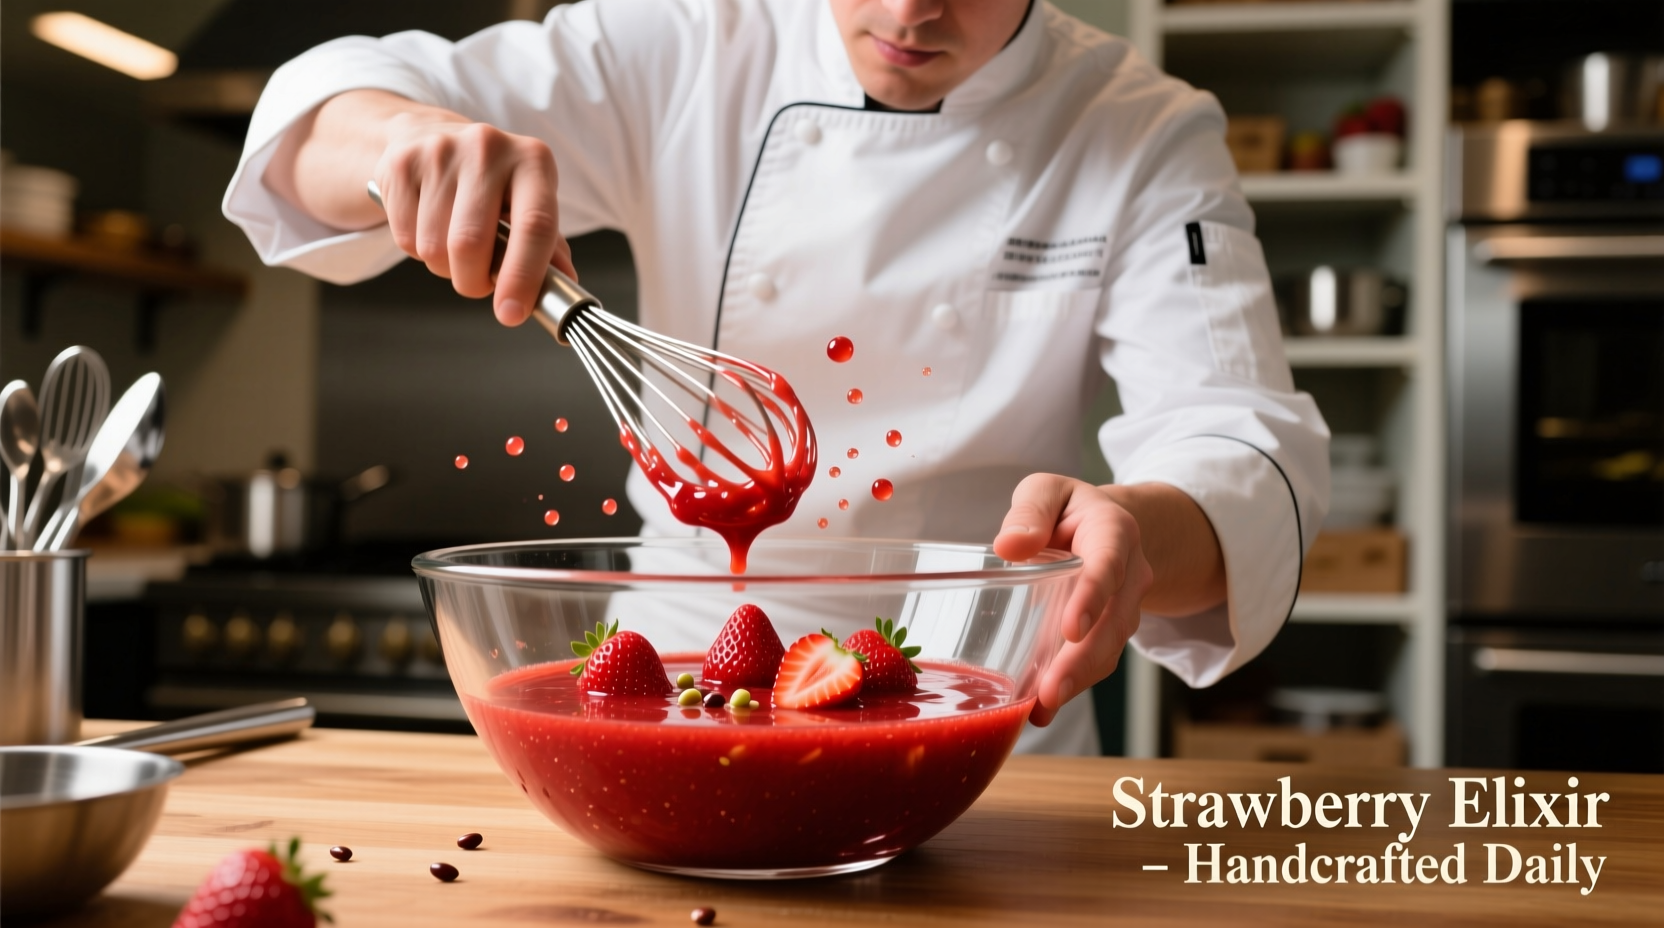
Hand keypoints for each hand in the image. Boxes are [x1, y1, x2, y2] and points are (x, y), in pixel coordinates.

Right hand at [373, 110, 574, 325]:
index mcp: (533, 161)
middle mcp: (488, 148)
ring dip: (445, 268)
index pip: (534, 226)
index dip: (524, 276)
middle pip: (471, 243)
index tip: (512, 313)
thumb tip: (564, 286)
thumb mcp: (529, 202)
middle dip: (473, 282)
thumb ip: (549, 246)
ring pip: (434, 248)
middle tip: (479, 282)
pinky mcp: (400, 164)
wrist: (430, 136)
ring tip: (454, 248)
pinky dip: (417, 250)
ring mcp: (440, 152)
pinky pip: (404, 237)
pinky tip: (428, 227)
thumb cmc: (491, 182)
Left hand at [993, 474, 1152, 727]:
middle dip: (1083, 660)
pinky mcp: (1108, 632)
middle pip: (1114, 621)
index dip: (1092, 598)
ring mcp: (1124, 607)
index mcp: (1114, 531)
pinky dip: (1072, 685)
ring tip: (1042, 709)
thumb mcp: (1045, 491)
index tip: (1071, 629)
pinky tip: (1041, 709)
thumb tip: (1009, 546)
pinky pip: (1097, 661)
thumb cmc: (1064, 509)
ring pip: (1109, 649)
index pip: (1108, 565)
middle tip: (1051, 691)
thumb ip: (1030, 511)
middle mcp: (1130, 573)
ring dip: (1078, 680)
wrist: (1101, 525)